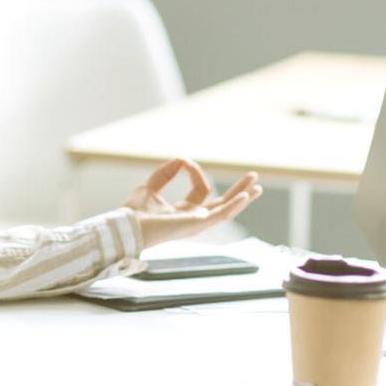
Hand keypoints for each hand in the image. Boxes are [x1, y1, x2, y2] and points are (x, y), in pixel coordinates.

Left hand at [124, 158, 261, 247]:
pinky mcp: (197, 225)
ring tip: (257, 186)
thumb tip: (181, 158)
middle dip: (238, 191)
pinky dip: (234, 205)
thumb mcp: (150, 187)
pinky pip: (220, 215)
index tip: (183, 161)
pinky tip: (245, 196)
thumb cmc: (134, 213)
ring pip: (226, 210)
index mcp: (184, 212)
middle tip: (253, 177)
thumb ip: (165, 174)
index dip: (195, 172)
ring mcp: (197, 224)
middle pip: (222, 204)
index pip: (201, 190)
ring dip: (242, 198)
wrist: (128, 226)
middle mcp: (194, 219)